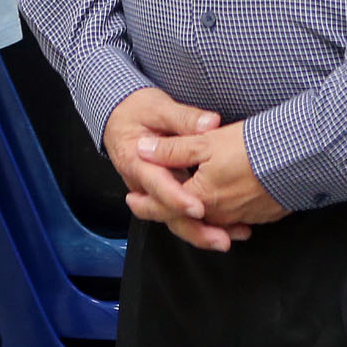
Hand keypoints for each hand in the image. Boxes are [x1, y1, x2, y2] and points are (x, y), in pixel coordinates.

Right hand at [104, 87, 242, 247]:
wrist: (119, 117)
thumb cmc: (136, 111)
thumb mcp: (158, 107)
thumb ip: (185, 118)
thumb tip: (209, 124)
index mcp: (137, 161)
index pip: (157, 185)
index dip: (177, 198)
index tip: (199, 208)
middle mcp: (142, 183)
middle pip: (166, 213)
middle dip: (194, 230)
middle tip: (221, 239)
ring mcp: (153, 192)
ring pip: (174, 219)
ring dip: (200, 232)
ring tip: (227, 239)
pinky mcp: (163, 193)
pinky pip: (180, 213)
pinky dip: (201, 223)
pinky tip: (225, 228)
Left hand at [135, 121, 287, 250]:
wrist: (297, 156)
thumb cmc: (250, 146)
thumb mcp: (205, 141)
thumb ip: (172, 149)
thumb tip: (143, 151)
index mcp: (200, 198)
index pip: (164, 206)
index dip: (145, 203)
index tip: (132, 200)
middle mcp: (219, 214)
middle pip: (187, 218)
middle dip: (169, 212)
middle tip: (151, 207)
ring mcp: (241, 217)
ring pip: (210, 219)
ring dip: (196, 214)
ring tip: (186, 206)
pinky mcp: (261, 214)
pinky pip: (233, 219)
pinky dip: (221, 214)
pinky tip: (223, 203)